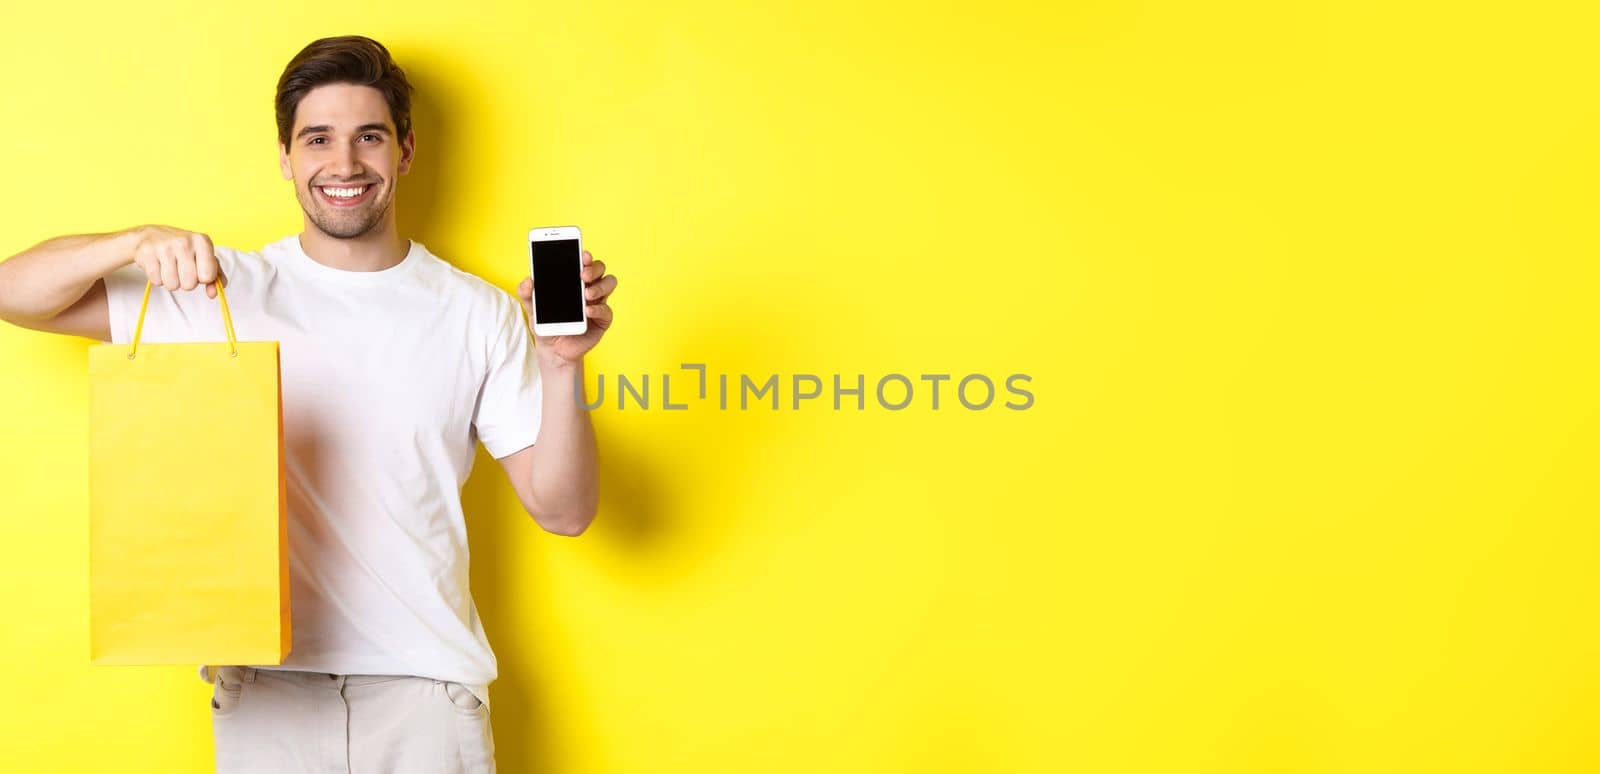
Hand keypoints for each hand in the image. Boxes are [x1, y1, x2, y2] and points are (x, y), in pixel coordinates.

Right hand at [130, 225, 226, 298]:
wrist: (150, 235)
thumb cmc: (182, 249)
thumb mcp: (203, 257)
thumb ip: (215, 276)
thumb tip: (214, 293)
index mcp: (202, 241)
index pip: (208, 276)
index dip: (203, 278)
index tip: (198, 269)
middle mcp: (184, 241)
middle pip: (190, 284)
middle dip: (186, 283)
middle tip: (181, 270)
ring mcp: (164, 246)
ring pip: (172, 285)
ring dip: (171, 282)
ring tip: (169, 268)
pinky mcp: (147, 253)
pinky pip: (157, 281)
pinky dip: (158, 279)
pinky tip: (158, 265)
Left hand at [514, 249, 615, 368]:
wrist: (552, 349)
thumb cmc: (546, 323)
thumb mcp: (531, 307)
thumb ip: (526, 293)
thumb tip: (528, 281)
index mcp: (573, 279)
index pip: (582, 261)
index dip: (584, 255)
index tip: (581, 254)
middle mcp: (589, 286)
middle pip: (600, 268)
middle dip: (593, 267)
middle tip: (582, 274)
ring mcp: (597, 302)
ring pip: (609, 283)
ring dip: (599, 286)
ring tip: (586, 294)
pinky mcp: (602, 320)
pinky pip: (607, 310)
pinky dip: (598, 309)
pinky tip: (587, 311)